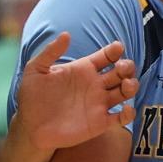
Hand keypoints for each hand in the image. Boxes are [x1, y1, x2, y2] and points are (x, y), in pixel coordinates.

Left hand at [15, 33, 136, 150]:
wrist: (30, 126)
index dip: (115, 50)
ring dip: (132, 86)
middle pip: (121, 71)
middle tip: (121, 68)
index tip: (116, 48)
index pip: (107, 56)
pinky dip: (129, 113)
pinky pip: (121, 118)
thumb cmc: (31, 97)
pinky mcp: (100, 123)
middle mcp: (95, 85)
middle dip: (127, 67)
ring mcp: (99, 103)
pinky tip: (125, 109)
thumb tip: (66, 35)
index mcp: (83, 69)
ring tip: (126, 86)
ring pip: (125, 91)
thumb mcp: (35, 70)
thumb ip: (50, 52)